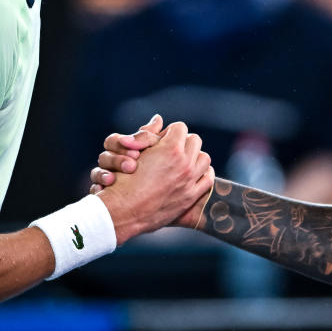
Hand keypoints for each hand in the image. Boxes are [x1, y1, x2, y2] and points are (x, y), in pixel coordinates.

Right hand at [95, 118, 213, 241]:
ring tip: (183, 162)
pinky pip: (208, 179)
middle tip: (171, 150)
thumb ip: (148, 134)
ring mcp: (189, 181)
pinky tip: (192, 175)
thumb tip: (158, 118)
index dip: (170, 132)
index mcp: (171, 149)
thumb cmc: (123, 180)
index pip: (180, 128)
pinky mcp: (191, 196)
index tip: (162, 140)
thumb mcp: (134, 152)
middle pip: (194, 140)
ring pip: (204, 158)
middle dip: (183, 142)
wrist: (123, 211)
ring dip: (195, 157)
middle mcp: (184, 164)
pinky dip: (202, 174)